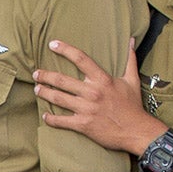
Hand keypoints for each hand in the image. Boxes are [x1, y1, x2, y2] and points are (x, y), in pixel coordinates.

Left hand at [35, 40, 155, 155]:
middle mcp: (92, 92)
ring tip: (37, 89)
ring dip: (44, 93)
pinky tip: (44, 115)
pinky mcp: (83, 125)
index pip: (81, 59)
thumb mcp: (132, 80)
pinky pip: (61, 121)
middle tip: (36, 74)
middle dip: (46, 76)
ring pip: (58, 98)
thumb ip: (129, 59)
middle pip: (62, 80)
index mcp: (102, 80)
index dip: (65, 49)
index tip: (52, 44)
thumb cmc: (133, 106)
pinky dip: (51, 119)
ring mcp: (86, 109)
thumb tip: (130, 40)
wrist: (136, 131)